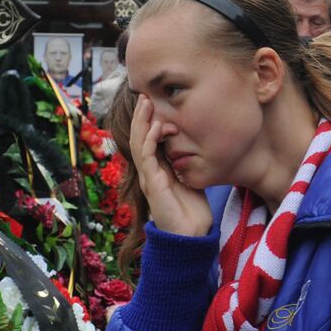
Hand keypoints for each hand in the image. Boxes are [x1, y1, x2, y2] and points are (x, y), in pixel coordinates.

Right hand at [131, 95, 211, 236]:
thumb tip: (192, 145)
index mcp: (157, 170)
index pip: (147, 140)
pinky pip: (147, 157)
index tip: (153, 102)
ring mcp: (149, 177)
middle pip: (138, 138)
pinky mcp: (153, 184)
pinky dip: (149, 140)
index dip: (147, 121)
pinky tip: (155, 127)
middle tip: (144, 96)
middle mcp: (150, 172)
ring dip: (142, 123)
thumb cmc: (192, 210)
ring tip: (146, 104)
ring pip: (139, 144)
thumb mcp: (190, 179)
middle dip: (141, 116)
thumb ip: (186, 164)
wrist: (190, 234)